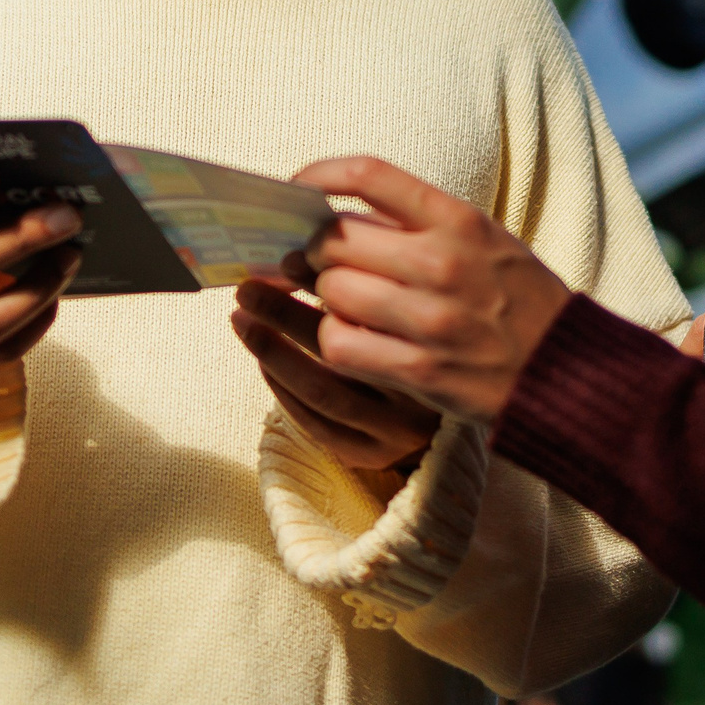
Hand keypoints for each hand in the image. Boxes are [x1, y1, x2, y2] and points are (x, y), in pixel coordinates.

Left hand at [230, 278, 442, 470]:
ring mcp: (396, 428)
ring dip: (274, 352)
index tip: (288, 259)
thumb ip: (377, 278)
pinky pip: (316, 425)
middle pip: (342, 346)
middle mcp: (420, 389)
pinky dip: (283, 390)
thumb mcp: (418, 306)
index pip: (374, 306)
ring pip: (323, 390)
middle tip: (248, 287)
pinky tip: (264, 361)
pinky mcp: (371, 454)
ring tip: (243, 320)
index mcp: (435, 340)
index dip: (324, 279)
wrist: (462, 409)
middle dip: (285, 314)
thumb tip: (304, 250)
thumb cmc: (430, 340)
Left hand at [285, 157, 574, 427]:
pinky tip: (352, 339)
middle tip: (322, 263)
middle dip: (317, 252)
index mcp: (460, 221)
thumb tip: (338, 212)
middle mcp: (444, 262)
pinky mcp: (420, 369)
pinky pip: (340, 344)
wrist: (566, 372)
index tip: (300, 188)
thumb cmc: (519, 300)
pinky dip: (335, 340)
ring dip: (326, 299)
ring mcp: (431, 318)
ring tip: (345, 304)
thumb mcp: (487, 239)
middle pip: (335, 239)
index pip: (370, 175)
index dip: (319, 175)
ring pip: (331, 292)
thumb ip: (421, 222)